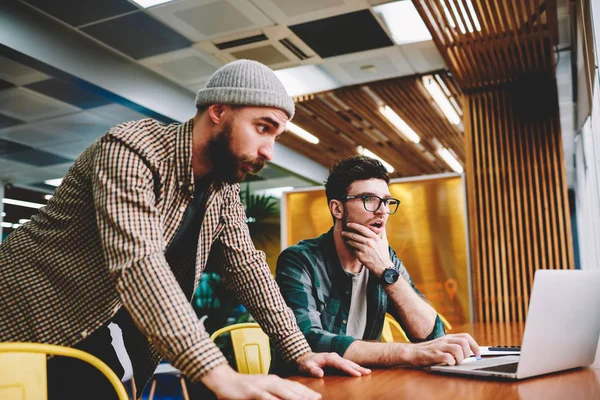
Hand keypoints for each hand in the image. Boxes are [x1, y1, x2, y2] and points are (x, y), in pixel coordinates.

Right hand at [202, 364, 320, 399]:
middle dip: (305, 394)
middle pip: (291, 388)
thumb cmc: (243, 387)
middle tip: (317, 398)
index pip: (293, 385)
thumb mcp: (260, 389)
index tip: (317, 395)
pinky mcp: (253, 391)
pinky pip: (267, 398)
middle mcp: (270, 381)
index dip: (305, 390)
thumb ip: (271, 393)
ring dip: (295, 397)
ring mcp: (262, 386)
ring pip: (282, 392)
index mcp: (273, 380)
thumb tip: (282, 398)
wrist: (224, 380)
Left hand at [296, 351, 370, 377]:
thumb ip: (313, 370)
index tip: (357, 374)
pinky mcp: (336, 360)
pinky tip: (359, 370)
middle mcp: (334, 356)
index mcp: (328, 358)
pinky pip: (347, 363)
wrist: (304, 357)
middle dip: (358, 367)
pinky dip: (354, 366)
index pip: (341, 364)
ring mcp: (336, 357)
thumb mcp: (307, 367)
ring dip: (358, 367)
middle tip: (368, 372)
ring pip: (349, 362)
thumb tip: (320, 374)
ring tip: (367, 371)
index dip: (349, 369)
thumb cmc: (306, 363)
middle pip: (348, 362)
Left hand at [341, 222, 391, 277]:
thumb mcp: (384, 242)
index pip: (362, 229)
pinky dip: (350, 247)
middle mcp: (369, 242)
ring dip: (347, 240)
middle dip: (347, 233)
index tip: (348, 224)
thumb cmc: (383, 253)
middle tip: (343, 232)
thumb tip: (382, 225)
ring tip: (345, 239)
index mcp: (374, 237)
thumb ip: (382, 232)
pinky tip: (349, 246)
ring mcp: (364, 249)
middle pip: (354, 235)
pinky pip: (352, 249)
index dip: (354, 225)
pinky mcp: (360, 256)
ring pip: (352, 242)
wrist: (382, 267)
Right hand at [405, 333, 480, 365]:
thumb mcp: (441, 345)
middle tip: (464, 359)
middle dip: (468, 352)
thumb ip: (452, 345)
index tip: (478, 354)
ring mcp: (439, 347)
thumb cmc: (428, 351)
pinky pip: (448, 357)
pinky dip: (451, 362)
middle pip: (464, 342)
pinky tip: (448, 364)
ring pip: (458, 349)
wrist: (412, 352)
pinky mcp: (434, 354)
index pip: (466, 337)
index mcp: (448, 338)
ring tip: (456, 362)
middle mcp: (444, 340)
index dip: (474, 345)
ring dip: (460, 358)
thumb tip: (468, 353)